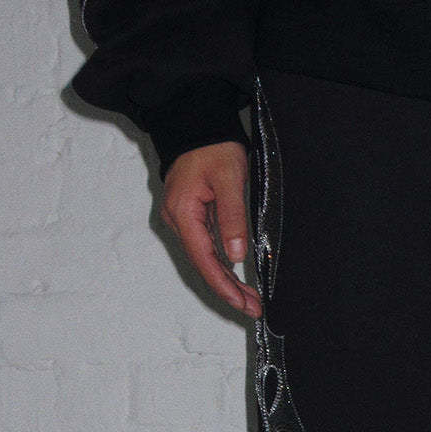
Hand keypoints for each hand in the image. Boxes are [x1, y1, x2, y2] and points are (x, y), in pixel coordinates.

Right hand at [159, 141, 261, 317]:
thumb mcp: (229, 179)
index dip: (224, 286)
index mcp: (183, 213)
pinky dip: (222, 264)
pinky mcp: (190, 216)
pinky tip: (237, 277)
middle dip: (228, 290)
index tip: (242, 304)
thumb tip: (236, 255)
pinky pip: (206, 247)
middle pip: (204, 265)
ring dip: (227, 280)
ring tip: (249, 298)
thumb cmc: (212, 146)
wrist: (197, 123)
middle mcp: (177, 219)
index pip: (205, 261)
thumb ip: (232, 218)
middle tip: (252, 308)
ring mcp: (182, 218)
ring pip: (205, 259)